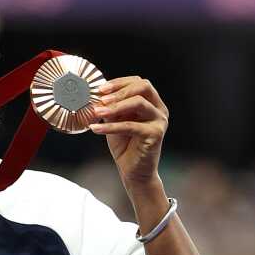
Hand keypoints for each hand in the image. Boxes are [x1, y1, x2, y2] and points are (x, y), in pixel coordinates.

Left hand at [89, 76, 168, 191]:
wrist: (133, 171)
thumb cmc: (125, 145)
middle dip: (120, 90)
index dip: (119, 82)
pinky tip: (95, 129)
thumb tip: (97, 96)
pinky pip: (131, 125)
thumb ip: (111, 108)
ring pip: (138, 103)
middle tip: (101, 98)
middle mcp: (159, 109)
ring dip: (115, 106)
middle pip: (143, 87)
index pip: (139, 82)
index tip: (101, 89)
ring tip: (97, 112)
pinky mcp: (155, 134)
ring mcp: (159, 121)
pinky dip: (111, 126)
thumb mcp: (115, 121)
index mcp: (152, 103)